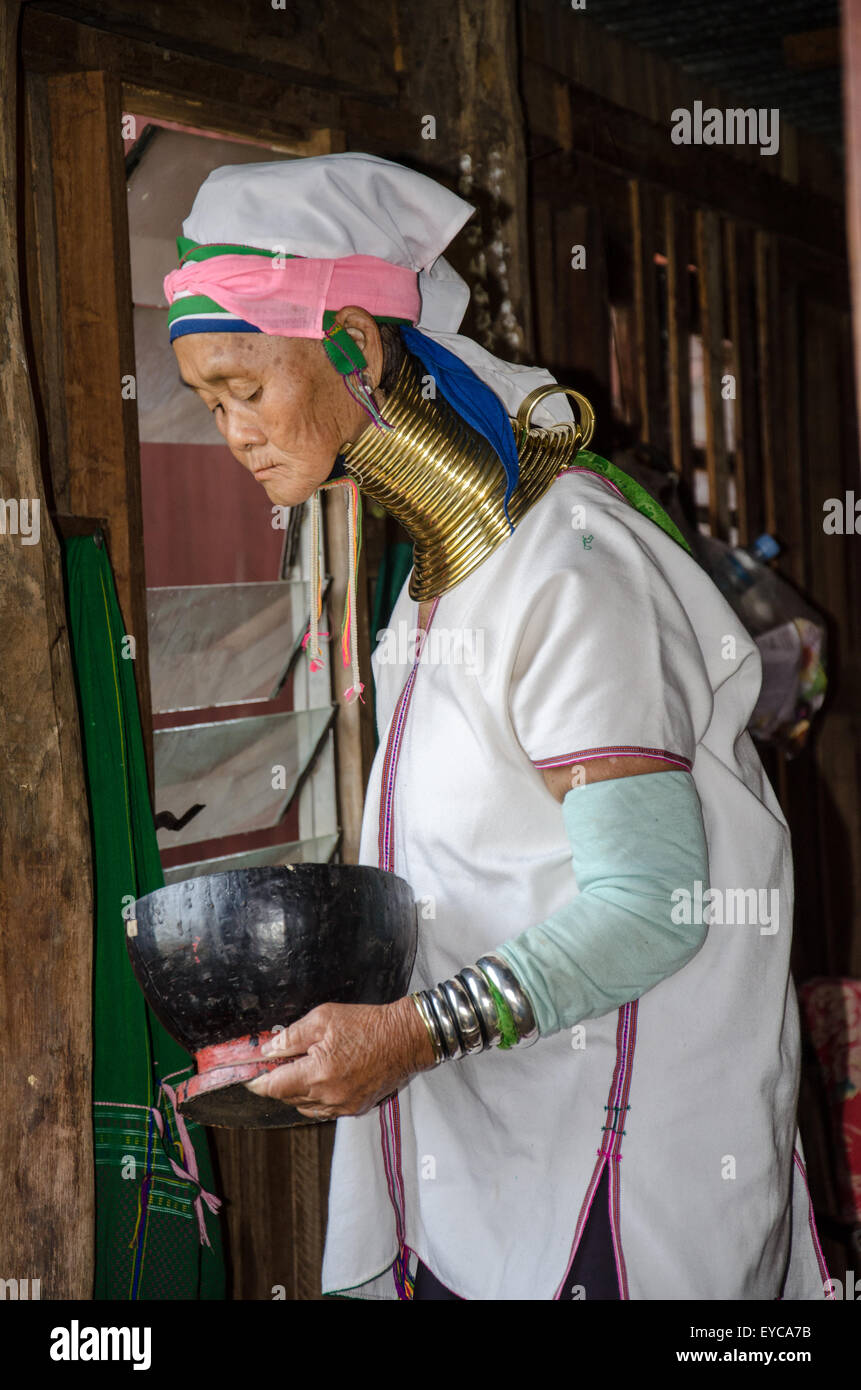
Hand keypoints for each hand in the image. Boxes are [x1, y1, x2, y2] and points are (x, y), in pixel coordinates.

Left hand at [244, 997, 437, 1118]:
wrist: (405, 1039)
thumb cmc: (368, 1024)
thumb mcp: (324, 1018)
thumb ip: (292, 1036)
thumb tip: (270, 1050)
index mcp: (318, 1073)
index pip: (275, 1087)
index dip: (259, 1082)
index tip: (250, 1078)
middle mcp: (329, 1095)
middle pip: (288, 1098)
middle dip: (280, 1082)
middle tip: (280, 1063)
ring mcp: (343, 1105)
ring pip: (305, 1107)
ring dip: (298, 1091)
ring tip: (304, 1068)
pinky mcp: (355, 1108)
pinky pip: (324, 1110)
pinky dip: (317, 1098)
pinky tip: (322, 1078)